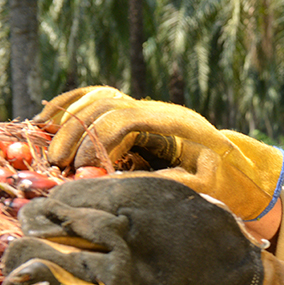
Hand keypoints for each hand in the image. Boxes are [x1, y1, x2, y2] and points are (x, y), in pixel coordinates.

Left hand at [2, 176, 283, 284]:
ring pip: (40, 262)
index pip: (69, 195)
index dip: (51, 205)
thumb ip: (140, 197)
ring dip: (27, 260)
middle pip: (46, 224)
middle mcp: (123, 236)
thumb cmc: (220, 251)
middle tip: (32, 234)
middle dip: (34, 229)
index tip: (46, 212)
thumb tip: (85, 196)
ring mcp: (116, 280)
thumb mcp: (187, 204)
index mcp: (141, 203)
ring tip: (27, 263)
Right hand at [34, 87, 283, 221]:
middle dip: (76, 133)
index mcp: (175, 123)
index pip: (124, 119)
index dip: (97, 141)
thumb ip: (170, 183)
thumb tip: (120, 182)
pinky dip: (70, 107)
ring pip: (96, 98)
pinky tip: (47, 122)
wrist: (236, 168)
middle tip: (58, 165)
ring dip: (68, 120)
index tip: (82, 170)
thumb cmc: (224, 181)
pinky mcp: (136, 114)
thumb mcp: (205, 187)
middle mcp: (156, 108)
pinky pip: (96, 100)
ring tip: (50, 150)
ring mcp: (145, 107)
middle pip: (104, 104)